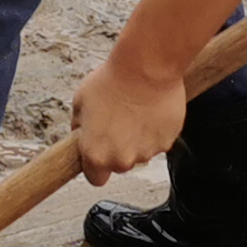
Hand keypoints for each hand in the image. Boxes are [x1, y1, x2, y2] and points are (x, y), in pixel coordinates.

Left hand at [70, 45, 188, 184]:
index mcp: (96, 155)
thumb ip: (79, 126)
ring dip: (137, 139)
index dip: (95, 166)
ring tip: (135, 113)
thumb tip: (81, 133)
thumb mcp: (80, 101)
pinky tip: (150, 111)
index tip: (98, 153)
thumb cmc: (111, 81)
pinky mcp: (167, 143)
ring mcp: (146, 153)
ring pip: (140, 153)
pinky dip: (155, 131)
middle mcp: (121, 160)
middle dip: (117, 150)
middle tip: (117, 123)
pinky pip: (158, 142)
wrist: (146, 68)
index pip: (95, 179)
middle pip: (119, 165)